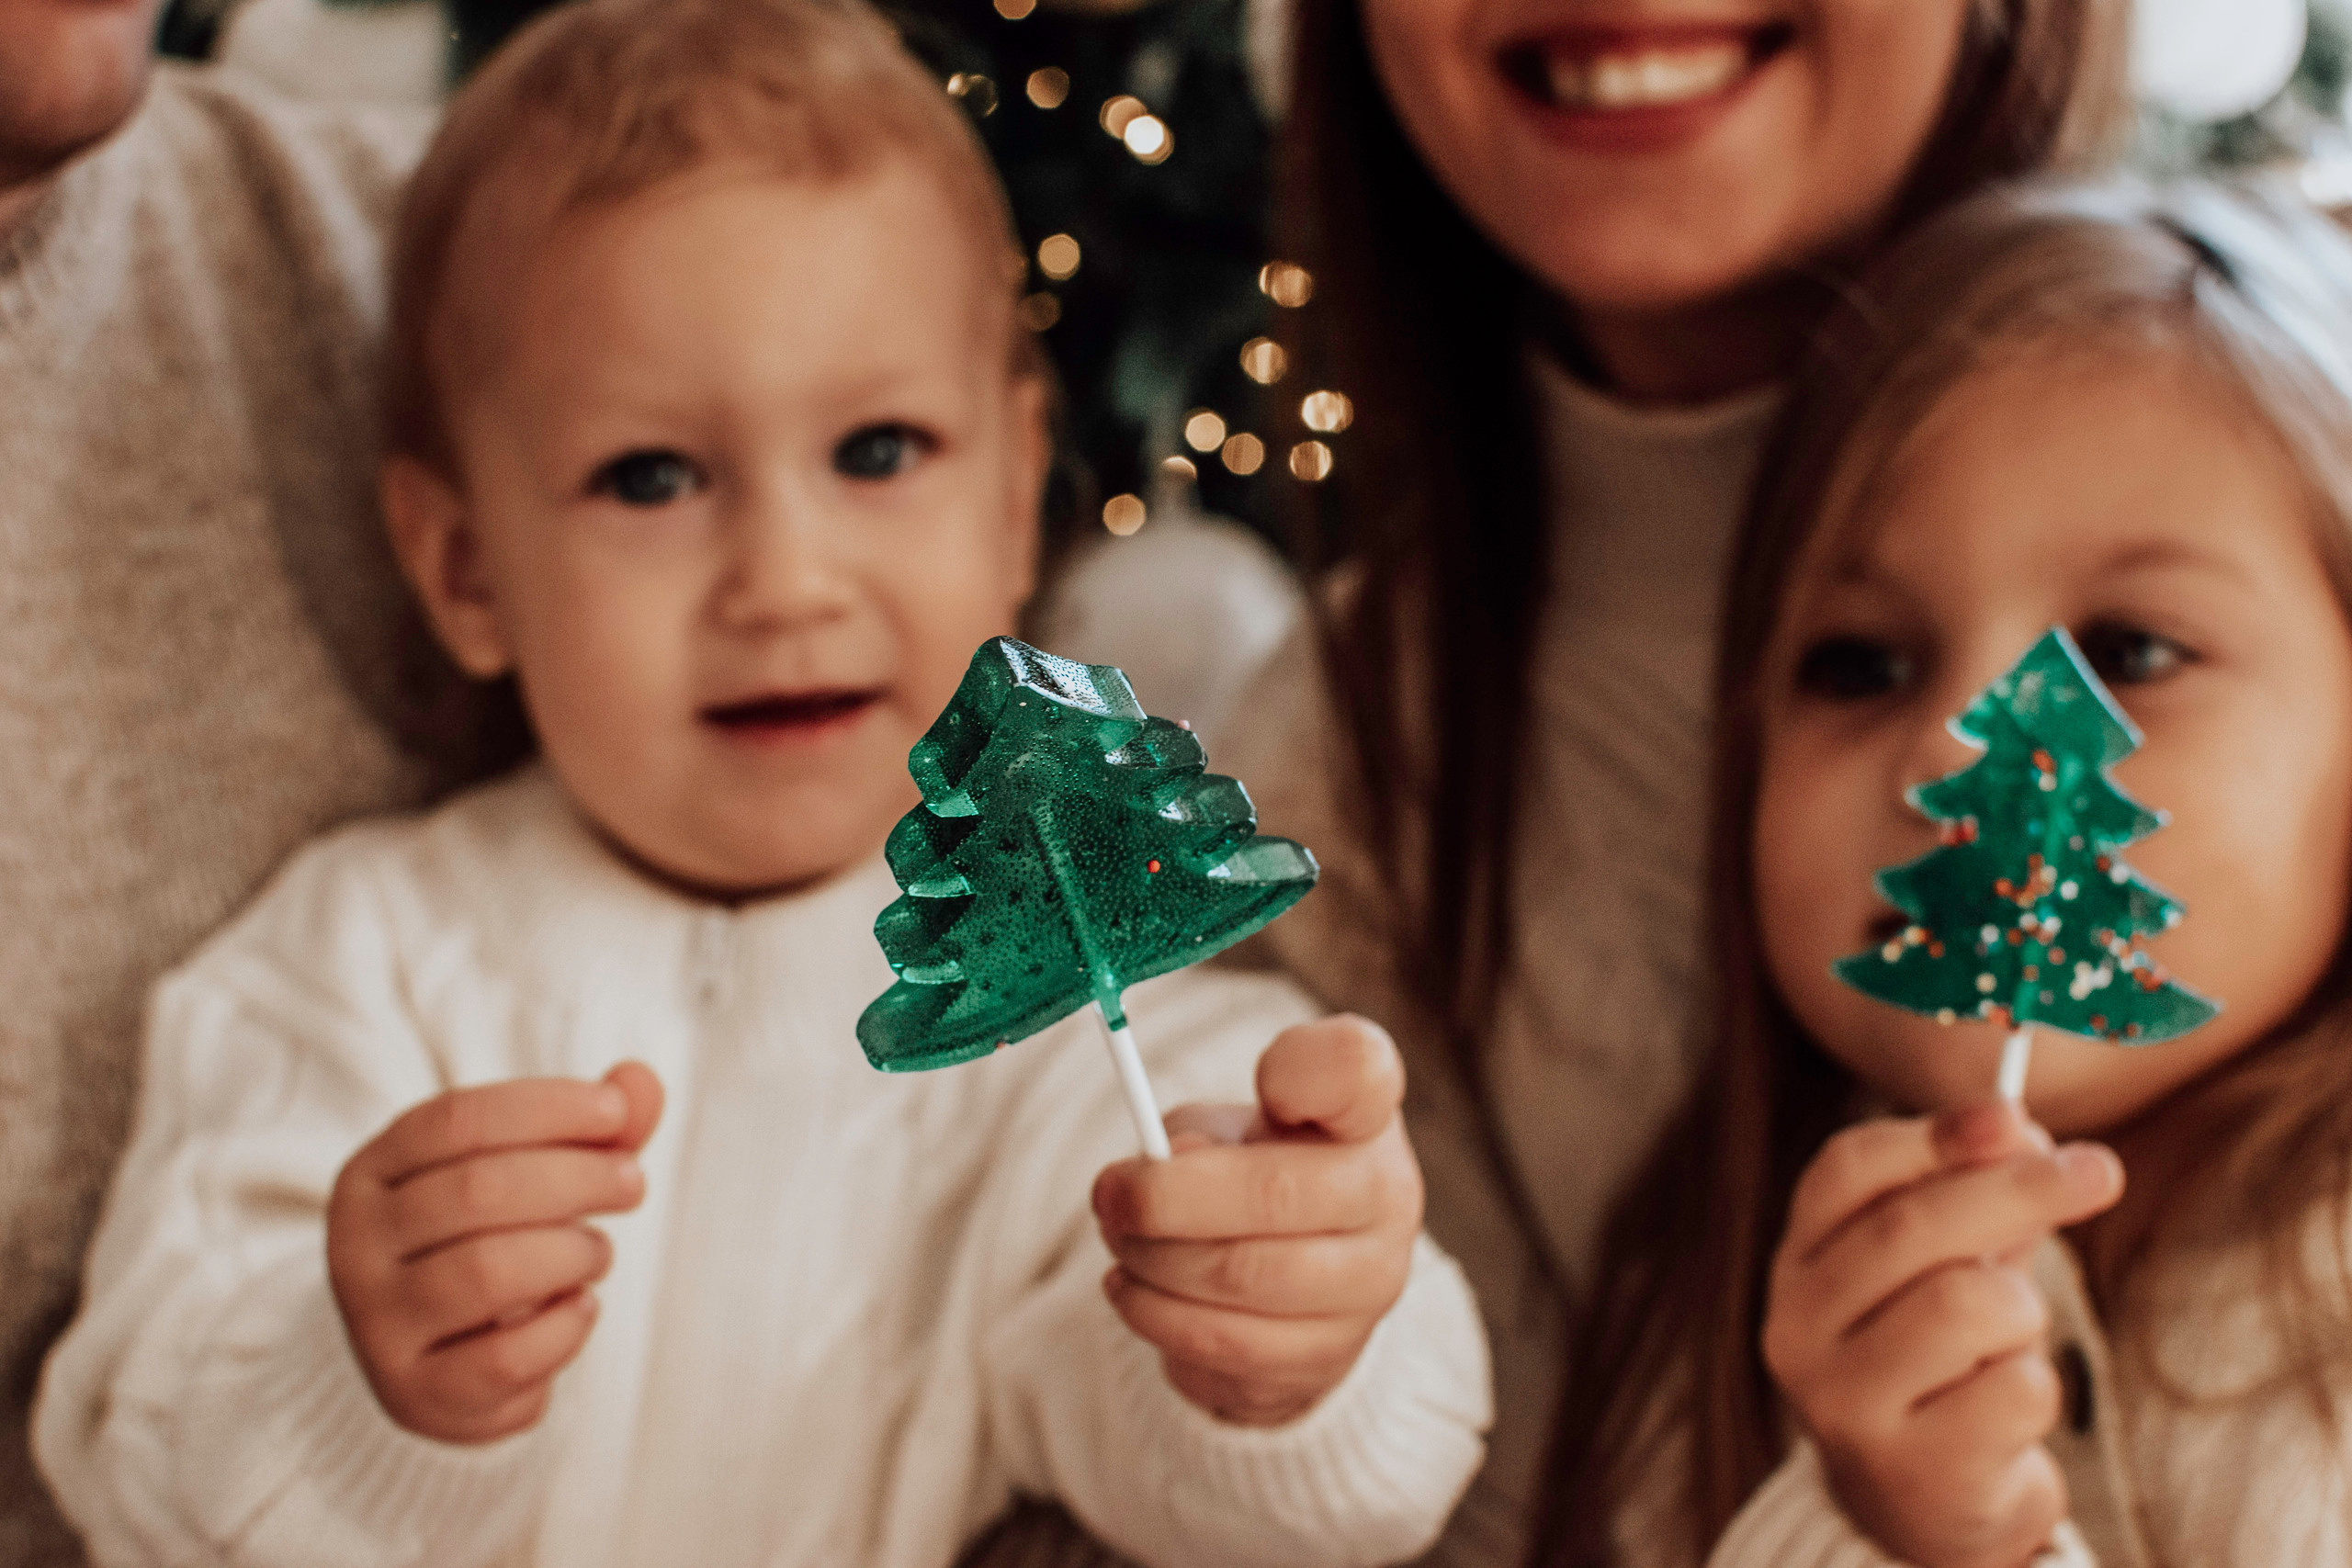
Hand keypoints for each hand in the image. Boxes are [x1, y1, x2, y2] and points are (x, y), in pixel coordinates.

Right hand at [326, 1062, 663, 1443]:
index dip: (548, 1108)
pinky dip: (564, 1327)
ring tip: (595, 1252)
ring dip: (572, 1253)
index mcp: (371, 1173)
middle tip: (632, 1183)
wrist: (443, 1365)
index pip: (457, 1120)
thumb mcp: (530, 1173)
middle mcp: (356, 1247)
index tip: (616, 1112)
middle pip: (476, 1191)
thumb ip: (590, 1129)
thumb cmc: (493, 1243)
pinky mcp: (416, 1395)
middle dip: (577, 1178)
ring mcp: (378, 1326)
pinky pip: (506, 1356)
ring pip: (489, 1271)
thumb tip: (641, 1081)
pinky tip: (580, 1308)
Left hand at [1091, 1015, 1422, 1425]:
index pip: (1356, 1068)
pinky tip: (1138, 1294)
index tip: (1262, 1083)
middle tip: (1108, 1197)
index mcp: (1363, 1112)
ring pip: (1242, 1279)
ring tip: (1121, 1247)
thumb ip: (1197, 1135)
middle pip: (1274, 1193)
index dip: (1309, 1071)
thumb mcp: (1224, 1132)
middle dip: (1164, 1199)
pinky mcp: (1331, 1357)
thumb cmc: (1253, 1176)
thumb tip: (1165, 1164)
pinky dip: (1159, 1318)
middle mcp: (1387, 1195)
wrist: (1299, 1280)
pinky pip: (1228, 1346)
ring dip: (1152, 1265)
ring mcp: (1371, 1284)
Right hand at [1761, 1100, 2123, 1567]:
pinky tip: (2005, 1406)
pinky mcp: (1911, 1468)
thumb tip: (2025, 1129)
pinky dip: (2036, 1386)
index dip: (1936, 1134)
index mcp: (1799, 1264)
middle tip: (2099, 1171)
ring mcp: (1844, 1403)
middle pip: (1914, 1226)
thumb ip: (1971, 1196)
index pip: (1848, 1171)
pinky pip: (2015, 1389)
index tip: (2015, 1115)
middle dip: (2019, 1188)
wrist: (1921, 1506)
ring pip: (1971, 1304)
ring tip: (2010, 1339)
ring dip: (2023, 1311)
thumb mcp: (1939, 1269)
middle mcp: (1799, 1330)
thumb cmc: (1938, 1362)